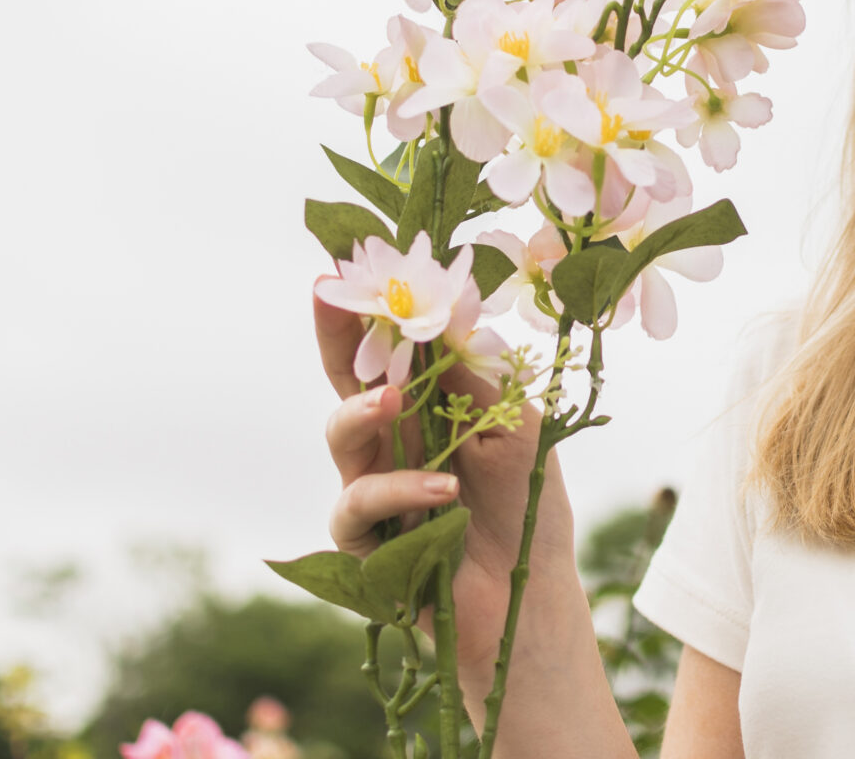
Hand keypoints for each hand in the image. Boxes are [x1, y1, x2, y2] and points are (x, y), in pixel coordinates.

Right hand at [315, 285, 585, 679]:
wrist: (526, 593)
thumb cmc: (525, 505)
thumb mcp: (514, 423)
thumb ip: (471, 372)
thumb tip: (441, 303)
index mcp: (427, 404)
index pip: (391, 344)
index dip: (371, 306)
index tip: (352, 261)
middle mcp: (389, 438)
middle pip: (346, 375)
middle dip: (335, 332)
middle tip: (327, 292)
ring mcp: (371, 485)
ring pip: (339, 433)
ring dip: (363, 412)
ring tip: (393, 400)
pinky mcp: (363, 538)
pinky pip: (360, 502)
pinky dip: (400, 490)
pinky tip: (445, 489)